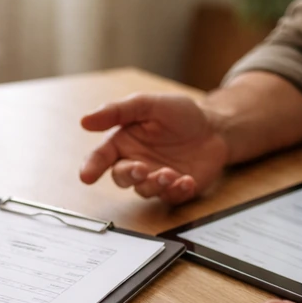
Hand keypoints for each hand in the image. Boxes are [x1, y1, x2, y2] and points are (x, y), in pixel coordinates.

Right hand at [79, 94, 229, 203]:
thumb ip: (118, 111)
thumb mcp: (149, 104)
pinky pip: (170, 198)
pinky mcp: (174, 190)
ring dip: (155, 184)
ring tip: (171, 173)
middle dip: (129, 175)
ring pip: (144, 191)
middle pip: (121, 178)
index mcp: (124, 142)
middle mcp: (135, 162)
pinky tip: (187, 180)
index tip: (86, 177)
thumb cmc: (180, 114)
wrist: (215, 128)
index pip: (101, 157)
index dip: (91, 167)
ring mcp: (155, 178)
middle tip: (142, 169)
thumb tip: (85, 120)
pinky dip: (177, 192)